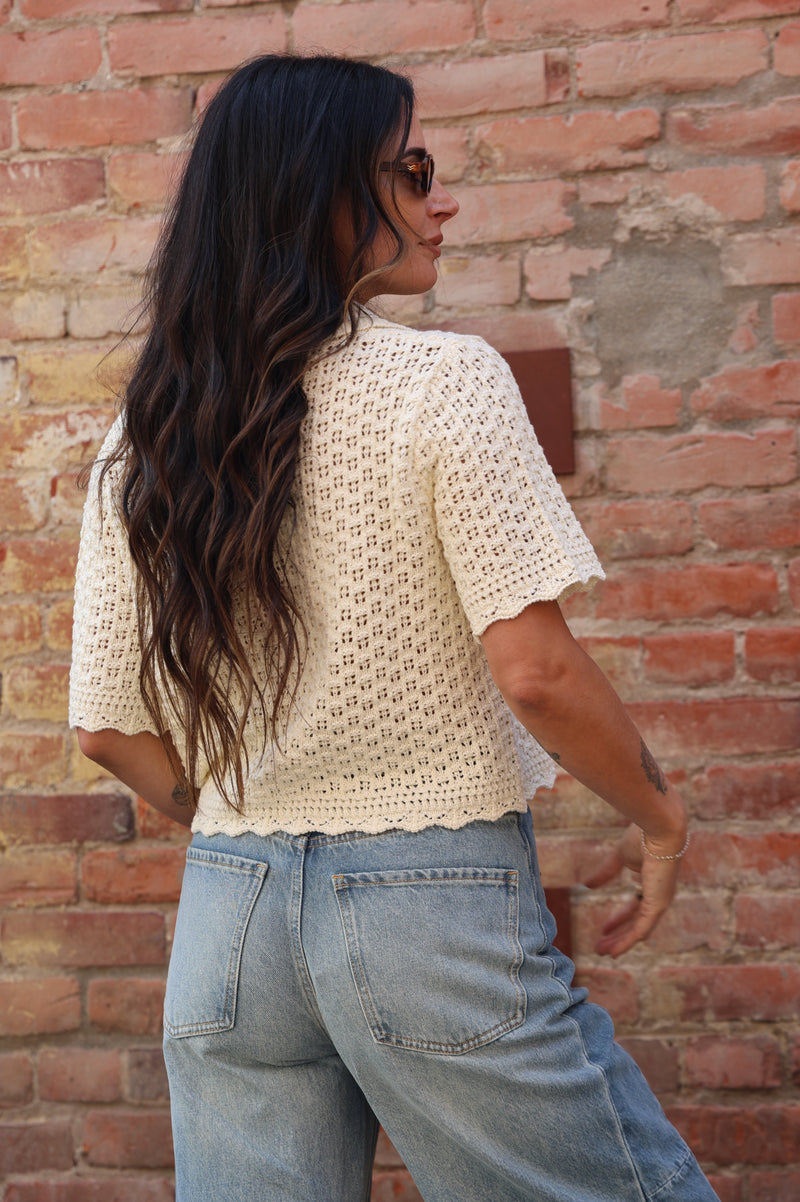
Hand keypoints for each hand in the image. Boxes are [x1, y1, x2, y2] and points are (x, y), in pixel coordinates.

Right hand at [582, 822, 683, 957]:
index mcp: (650, 883)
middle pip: (636, 922)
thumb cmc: (642, 837)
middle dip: (617, 935)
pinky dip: (628, 941)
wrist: (657, 830)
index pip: (634, 907)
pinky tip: (615, 951)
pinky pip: (642, 929)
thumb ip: (605, 874)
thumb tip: (587, 886)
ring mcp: (660, 902)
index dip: (618, 918)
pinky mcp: (658, 905)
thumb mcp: (619, 858)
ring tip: (603, 952)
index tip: (603, 928)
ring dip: (620, 942)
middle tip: (600, 946)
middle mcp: (658, 896)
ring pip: (638, 930)